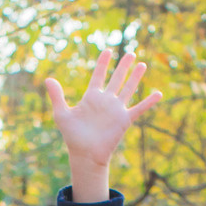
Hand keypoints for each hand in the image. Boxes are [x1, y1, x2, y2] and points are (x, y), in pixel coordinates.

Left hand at [45, 49, 160, 203]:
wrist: (85, 155)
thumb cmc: (72, 137)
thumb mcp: (62, 114)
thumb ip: (57, 96)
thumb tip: (47, 78)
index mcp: (91, 97)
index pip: (98, 76)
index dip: (103, 63)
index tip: (107, 51)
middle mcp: (105, 101)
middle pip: (116, 79)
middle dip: (123, 66)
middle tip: (130, 53)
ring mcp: (116, 110)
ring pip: (128, 89)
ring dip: (135, 77)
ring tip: (142, 64)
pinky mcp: (124, 120)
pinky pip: (139, 109)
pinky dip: (148, 102)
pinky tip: (158, 93)